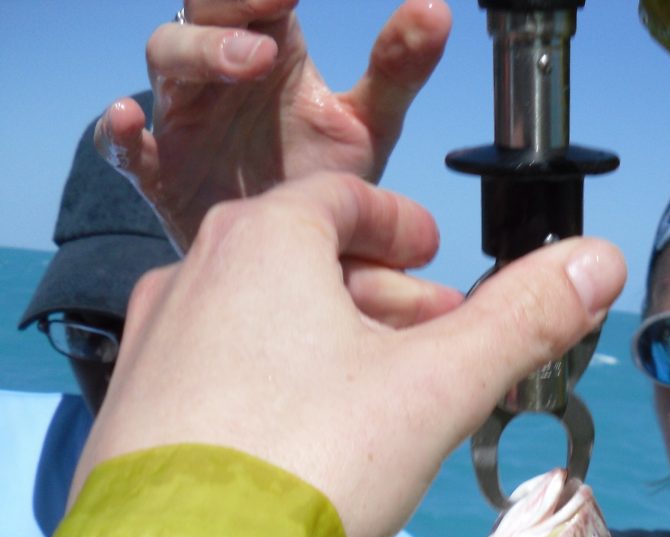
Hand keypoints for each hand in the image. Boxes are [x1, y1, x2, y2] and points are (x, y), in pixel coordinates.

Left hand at [72, 173, 624, 536]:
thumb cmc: (315, 457)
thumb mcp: (438, 387)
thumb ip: (521, 321)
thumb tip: (602, 261)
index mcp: (265, 239)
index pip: (342, 198)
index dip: (399, 222)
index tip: (435, 253)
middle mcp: (195, 272)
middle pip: (302, 260)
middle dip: (377, 294)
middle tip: (432, 336)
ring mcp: (156, 343)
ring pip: (258, 318)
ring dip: (325, 339)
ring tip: (378, 393)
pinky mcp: (134, 412)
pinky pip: (217, 372)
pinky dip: (270, 382)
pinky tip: (304, 439)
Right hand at [96, 0, 450, 250]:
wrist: (296, 262)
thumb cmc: (321, 180)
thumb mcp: (368, 124)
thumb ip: (398, 69)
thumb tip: (436, 9)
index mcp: (269, 46)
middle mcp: (220, 72)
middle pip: (206, 8)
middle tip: (281, 1)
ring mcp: (185, 118)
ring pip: (168, 58)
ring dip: (203, 51)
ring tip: (253, 58)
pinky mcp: (160, 171)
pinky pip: (122, 145)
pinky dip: (117, 131)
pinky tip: (125, 117)